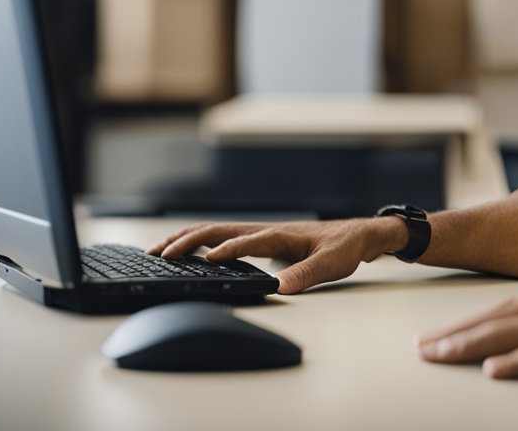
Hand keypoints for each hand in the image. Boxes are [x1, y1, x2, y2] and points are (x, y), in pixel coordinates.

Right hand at [146, 218, 402, 293]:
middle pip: (218, 231)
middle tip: (159, 254)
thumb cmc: (346, 246)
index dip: (225, 251)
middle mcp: (266, 230)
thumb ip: (306, 274)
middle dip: (187, 241)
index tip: (203, 261)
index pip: (246, 241)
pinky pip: (224, 237)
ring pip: (216, 231)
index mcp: (280, 234)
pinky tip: (187, 252)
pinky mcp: (262, 240)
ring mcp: (262, 233)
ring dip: (187, 239)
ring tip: (158, 250)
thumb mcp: (331, 264)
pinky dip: (199, 241)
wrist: (359, 234)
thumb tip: (281, 288)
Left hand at [417, 293, 517, 379]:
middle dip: (455, 334)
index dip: (460, 324)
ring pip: (512, 334)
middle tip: (421, 349)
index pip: (495, 311)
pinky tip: (496, 369)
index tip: (429, 337)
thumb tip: (501, 354)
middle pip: (494, 321)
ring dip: (473, 344)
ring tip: (442, 355)